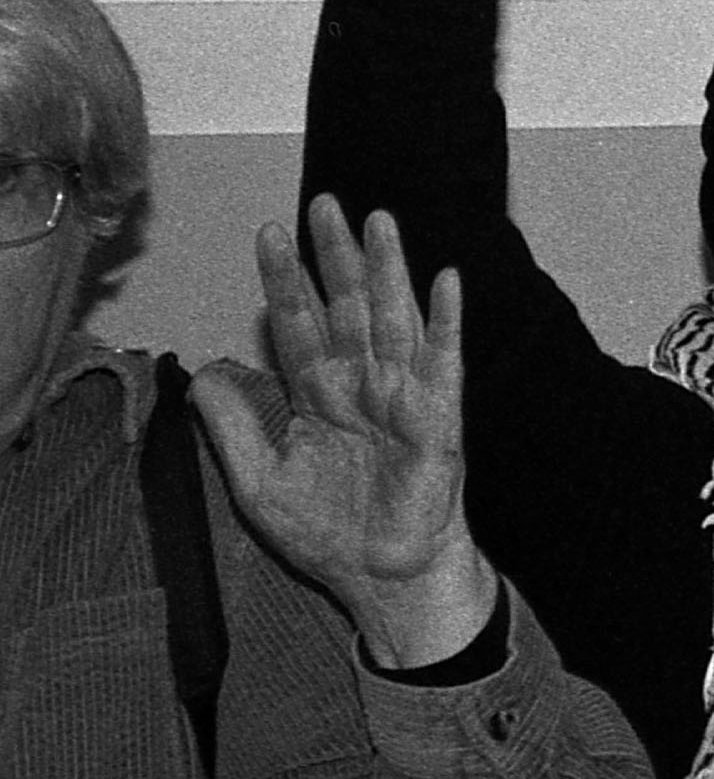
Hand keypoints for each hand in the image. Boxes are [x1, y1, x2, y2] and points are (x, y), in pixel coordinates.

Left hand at [187, 204, 488, 667]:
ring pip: (391, 317)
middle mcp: (360, 382)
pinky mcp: (437, 413)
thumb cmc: (327, 533)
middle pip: (344, 305)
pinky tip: (445, 279)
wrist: (380, 576)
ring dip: (388, 268)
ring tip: (378, 221)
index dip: (283, 281)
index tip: (267, 235)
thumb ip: (232, 427)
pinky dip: (446, 318)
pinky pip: (443, 357)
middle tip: (323, 202)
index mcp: (317, 395)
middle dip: (333, 255)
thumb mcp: (258, 483)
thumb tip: (202, 370)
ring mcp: (401, 393)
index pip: (296, 324)